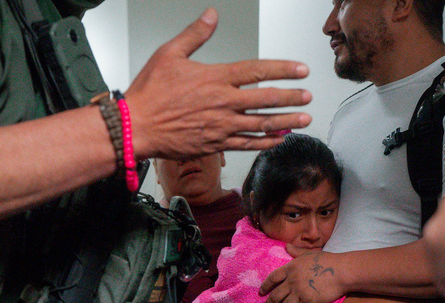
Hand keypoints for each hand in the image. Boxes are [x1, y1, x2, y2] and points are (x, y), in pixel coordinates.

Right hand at [126, 9, 312, 158]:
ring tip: (304, 120)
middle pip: (266, 99)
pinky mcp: (216, 144)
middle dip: (291, 97)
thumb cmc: (149, 93)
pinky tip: (278, 140)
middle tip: (308, 96)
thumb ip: (195, 34)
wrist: (136, 126)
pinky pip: (247, 145)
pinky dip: (265, 143)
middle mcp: (223, 103)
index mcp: (215, 78)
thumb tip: (212, 15)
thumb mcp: (169, 54)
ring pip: (262, 124)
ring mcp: (221, 126)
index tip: (301, 70)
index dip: (283, 69)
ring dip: (286, 122)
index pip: (257, 71)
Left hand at [260, 250, 344, 302]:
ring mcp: (299, 292)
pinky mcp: (308, 302)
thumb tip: (286, 246)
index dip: (265, 286)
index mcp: (291, 268)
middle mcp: (292, 281)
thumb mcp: (309, 253)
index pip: (273, 278)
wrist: (341, 271)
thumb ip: (296, 252)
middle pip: (275, 296)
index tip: (261, 293)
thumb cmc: (327, 261)